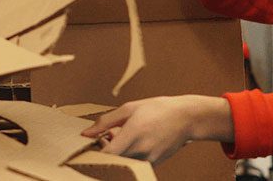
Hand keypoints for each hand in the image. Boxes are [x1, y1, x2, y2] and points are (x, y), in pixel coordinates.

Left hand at [81, 95, 233, 163]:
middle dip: (103, 151)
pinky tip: (131, 142)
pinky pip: (134, 163)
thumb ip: (105, 122)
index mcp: (133, 134)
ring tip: (119, 137)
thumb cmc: (158, 109)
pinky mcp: (154, 163)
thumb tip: (86, 133)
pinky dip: (128, 155)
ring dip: (116, 153)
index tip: (91, 144)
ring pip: (123, 163)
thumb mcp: (129, 109)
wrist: (187, 118)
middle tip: (104, 137)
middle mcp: (141, 150)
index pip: (106, 154)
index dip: (95, 152)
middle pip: (112, 160)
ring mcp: (148, 159)